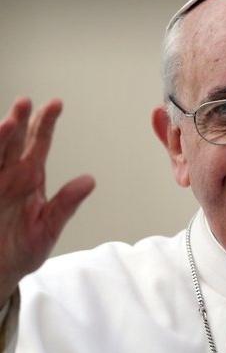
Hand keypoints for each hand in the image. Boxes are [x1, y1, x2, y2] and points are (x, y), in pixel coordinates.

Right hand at [0, 98, 94, 306]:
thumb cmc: (23, 250)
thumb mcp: (48, 228)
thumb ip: (66, 204)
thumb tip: (90, 180)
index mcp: (30, 178)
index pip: (39, 144)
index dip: (46, 124)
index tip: (55, 104)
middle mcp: (9, 175)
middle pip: (14, 142)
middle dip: (19, 121)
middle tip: (25, 102)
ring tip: (7, 123)